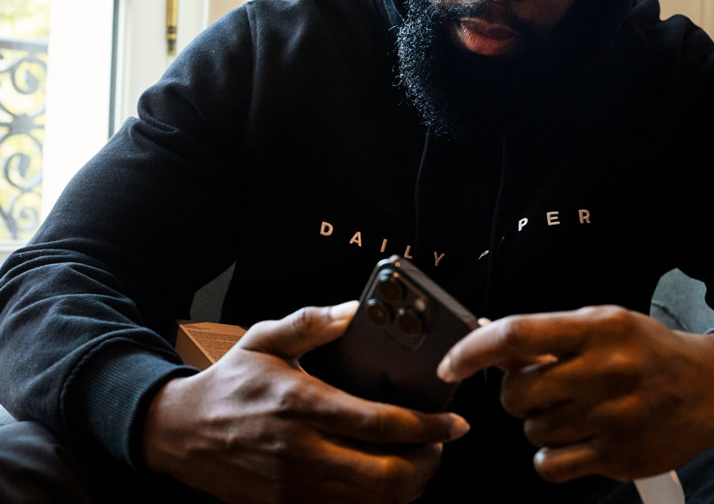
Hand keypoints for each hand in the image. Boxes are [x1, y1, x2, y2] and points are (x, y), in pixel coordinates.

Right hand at [142, 303, 468, 502]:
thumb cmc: (228, 385)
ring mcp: (293, 487)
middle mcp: (302, 452)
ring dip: (407, 486)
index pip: (381, 424)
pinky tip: (384, 479)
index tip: (454, 423)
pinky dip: (374, 502)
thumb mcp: (264, 340)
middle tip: (441, 445)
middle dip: (427, 464)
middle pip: (386, 476)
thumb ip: (311, 323)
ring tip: (419, 461)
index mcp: (302, 405)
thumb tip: (352, 310)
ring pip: (371, 503)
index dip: (428, 427)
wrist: (177, 432)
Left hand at [437, 305, 713, 482]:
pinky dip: (550, 455)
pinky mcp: (619, 456)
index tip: (451, 366)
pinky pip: (550, 464)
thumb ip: (550, 335)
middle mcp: (604, 371)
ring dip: (539, 422)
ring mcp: (613, 417)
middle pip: (517, 393)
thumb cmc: (650, 351)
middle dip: (517, 393)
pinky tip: (572, 439)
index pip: (517, 336)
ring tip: (573, 409)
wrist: (711, 386)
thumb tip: (489, 344)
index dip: (472, 351)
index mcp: (597, 329)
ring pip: (532, 429)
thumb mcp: (604, 323)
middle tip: (542, 387)